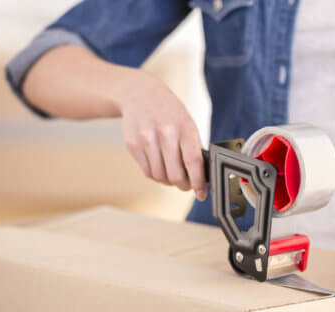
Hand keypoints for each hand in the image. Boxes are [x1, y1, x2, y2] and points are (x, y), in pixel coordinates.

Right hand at [115, 70, 206, 200]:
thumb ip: (193, 147)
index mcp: (184, 128)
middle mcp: (165, 133)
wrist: (139, 94)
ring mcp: (147, 139)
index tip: (201, 193)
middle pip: (175, 175)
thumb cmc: (169, 111)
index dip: (198, 182)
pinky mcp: (133, 145)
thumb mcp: (187, 123)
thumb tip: (202, 176)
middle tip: (185, 184)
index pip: (193, 162)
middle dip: (183, 185)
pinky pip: (147, 172)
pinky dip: (156, 175)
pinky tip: (160, 166)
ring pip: (160, 176)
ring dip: (168, 181)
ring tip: (172, 174)